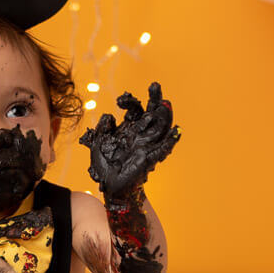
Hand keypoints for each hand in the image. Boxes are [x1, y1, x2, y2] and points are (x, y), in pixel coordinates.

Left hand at [79, 82, 179, 198]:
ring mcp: (147, 145)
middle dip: (155, 99)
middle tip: (154, 85)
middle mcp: (140, 133)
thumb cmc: (104, 165)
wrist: (109, 187)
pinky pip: (163, 149)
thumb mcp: (97, 144)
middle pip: (153, 112)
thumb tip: (110, 116)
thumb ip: (102, 129)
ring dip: (165, 115)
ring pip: (161, 127)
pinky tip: (176, 131)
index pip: (134, 108)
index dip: (129, 101)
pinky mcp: (150, 159)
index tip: (121, 100)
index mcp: (128, 127)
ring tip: (166, 103)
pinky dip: (171, 141)